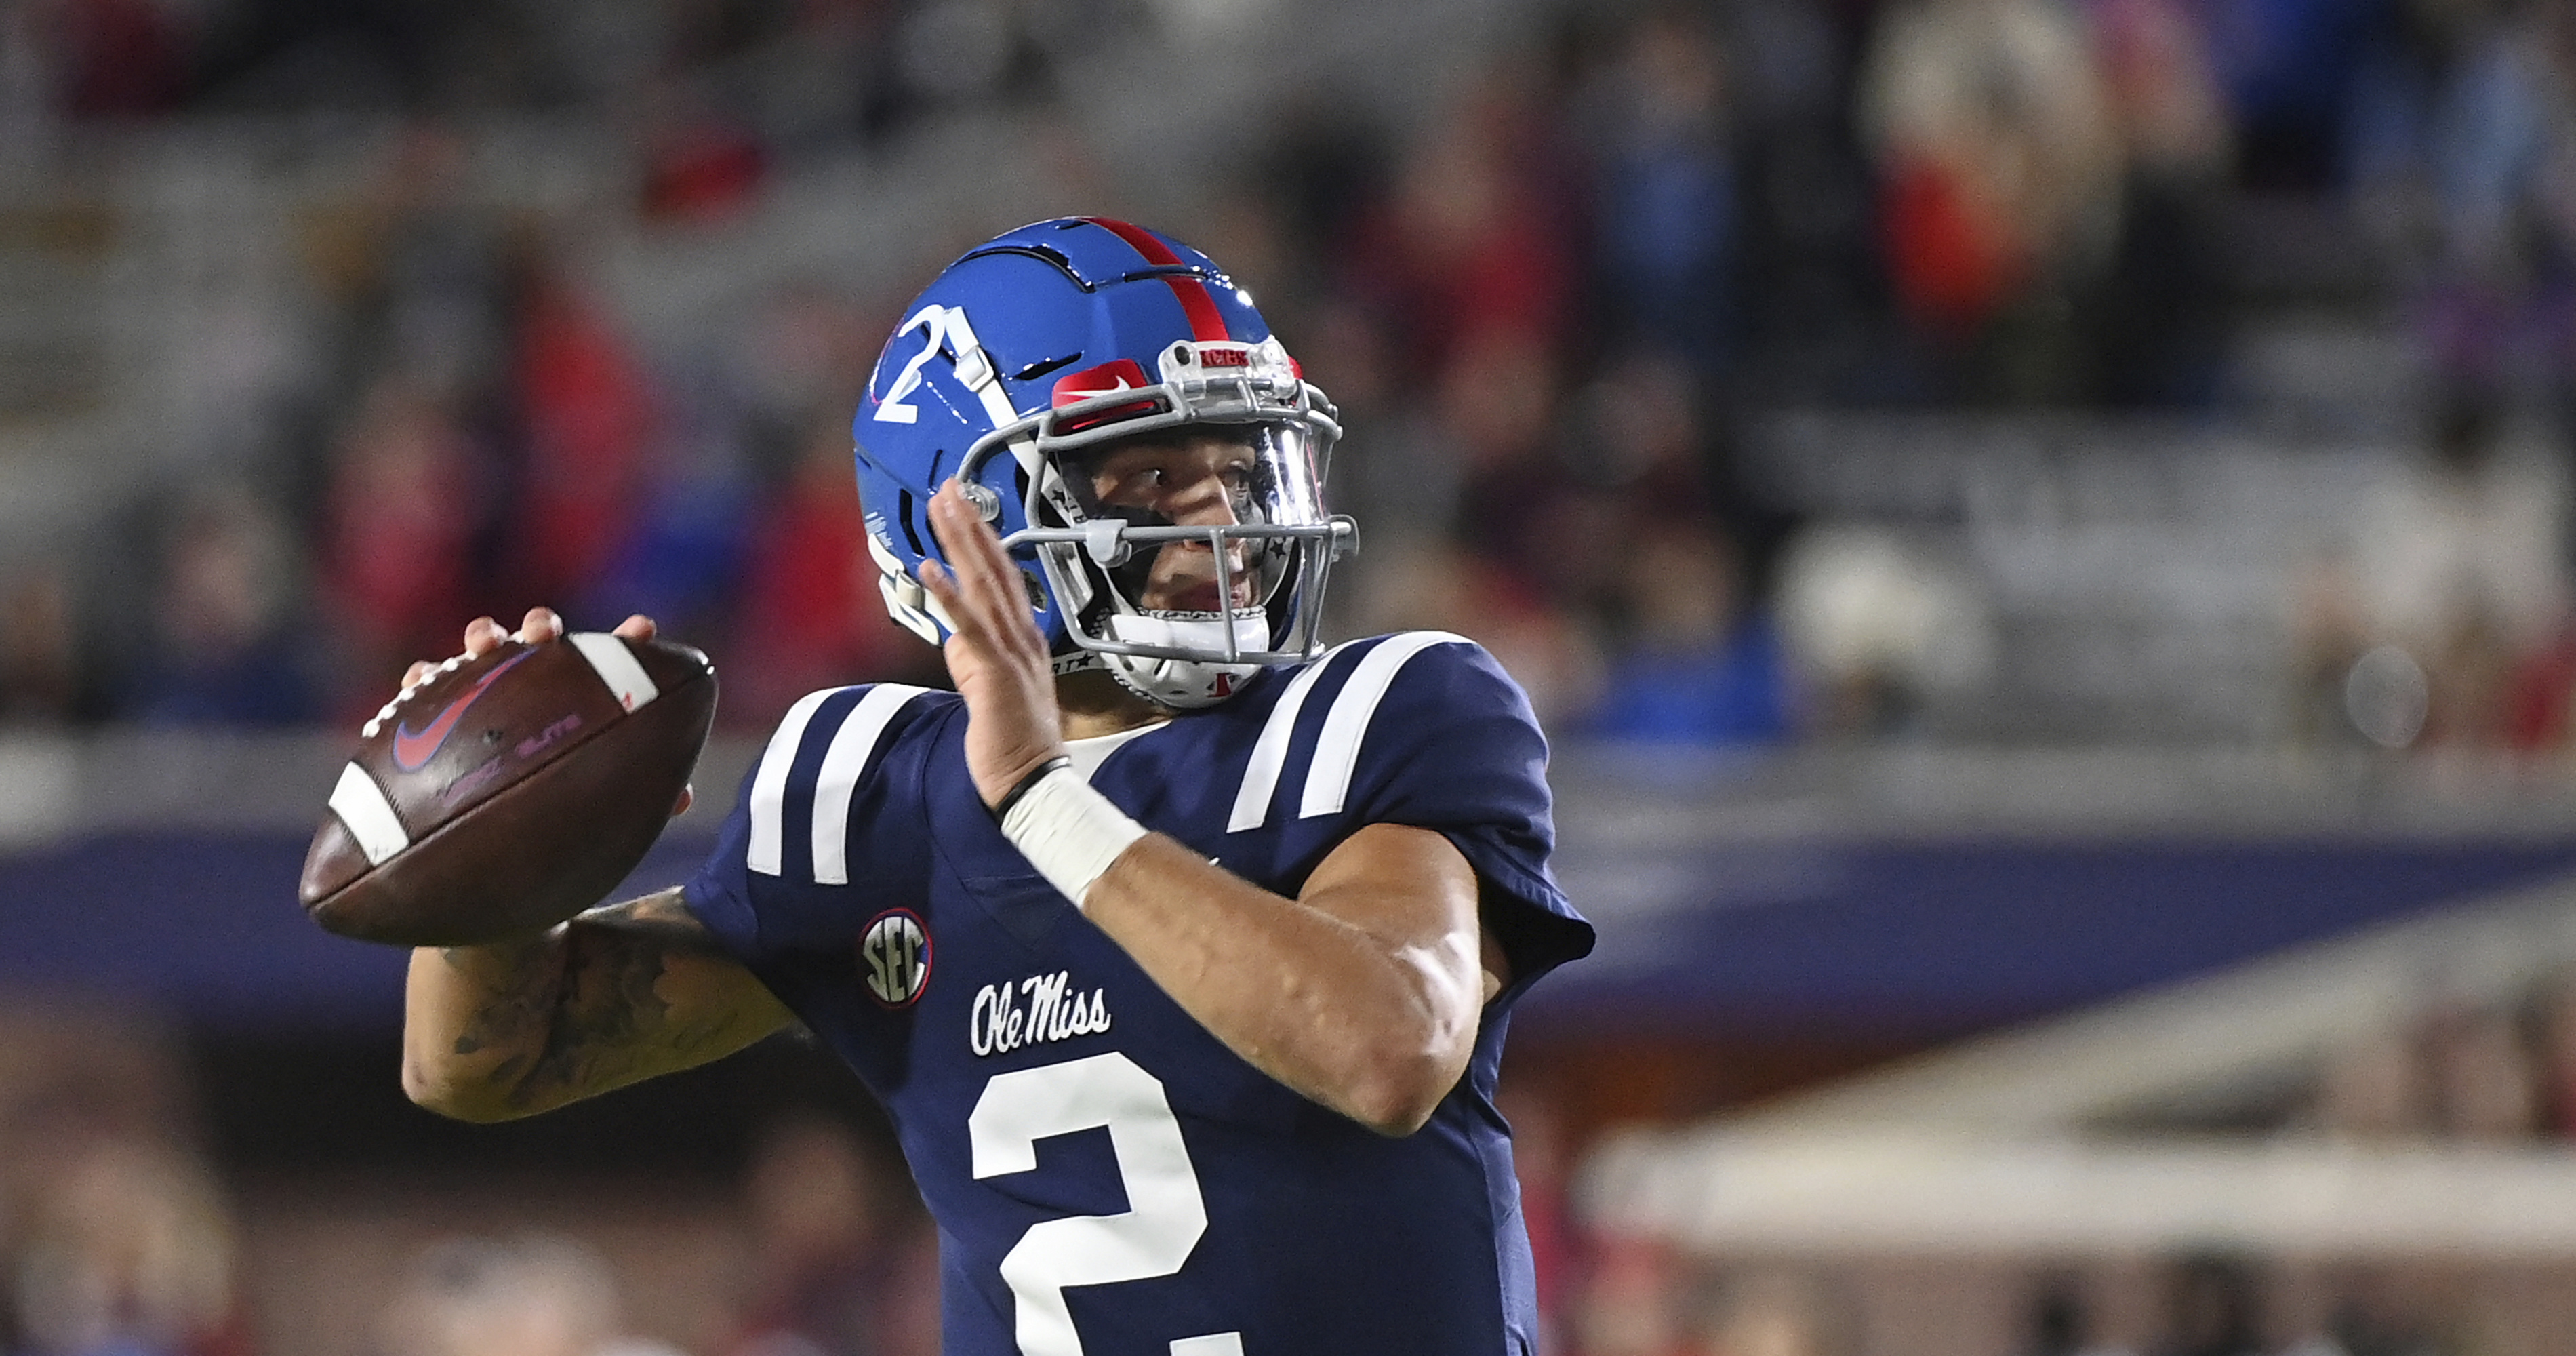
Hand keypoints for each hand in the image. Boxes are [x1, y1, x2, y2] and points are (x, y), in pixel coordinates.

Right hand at [398, 608, 687, 815]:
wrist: (479, 844)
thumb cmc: (546, 811)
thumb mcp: (592, 804)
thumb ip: (632, 793)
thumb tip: (683, 798)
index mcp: (573, 698)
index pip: (604, 663)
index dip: (625, 644)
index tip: (642, 630)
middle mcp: (528, 684)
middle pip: (539, 641)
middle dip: (542, 626)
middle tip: (544, 633)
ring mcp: (481, 691)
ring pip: (482, 649)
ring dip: (484, 636)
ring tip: (483, 642)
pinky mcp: (432, 710)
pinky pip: (423, 686)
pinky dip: (422, 676)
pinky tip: (420, 679)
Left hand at [919, 480, 1066, 807]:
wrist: (1033, 780)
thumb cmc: (1011, 740)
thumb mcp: (985, 689)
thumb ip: (971, 659)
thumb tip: (952, 637)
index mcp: (1022, 637)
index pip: (999, 577)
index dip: (980, 539)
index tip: (961, 507)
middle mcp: (1021, 635)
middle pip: (993, 568)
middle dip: (969, 524)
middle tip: (950, 486)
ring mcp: (1011, 651)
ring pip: (984, 585)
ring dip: (961, 543)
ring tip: (943, 506)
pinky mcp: (995, 671)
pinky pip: (971, 627)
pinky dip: (950, 596)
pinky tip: (930, 567)